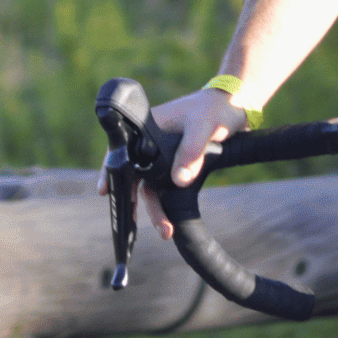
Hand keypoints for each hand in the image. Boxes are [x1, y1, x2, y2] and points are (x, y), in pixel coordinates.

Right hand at [95, 87, 247, 238]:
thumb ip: (191, 151)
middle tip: (149, 222)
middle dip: (136, 202)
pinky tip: (170, 220)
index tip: (104, 190)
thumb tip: (179, 180)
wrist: (233, 107)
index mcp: (148, 127)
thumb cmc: (215, 109)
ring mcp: (163, 155)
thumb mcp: (204, 127)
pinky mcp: (177, 164)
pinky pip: (165, 185)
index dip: (110, 170)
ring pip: (151, 185)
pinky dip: (166, 202)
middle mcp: (150, 143)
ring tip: (166, 231)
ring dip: (156, 208)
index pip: (122, 150)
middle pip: (136, 175)